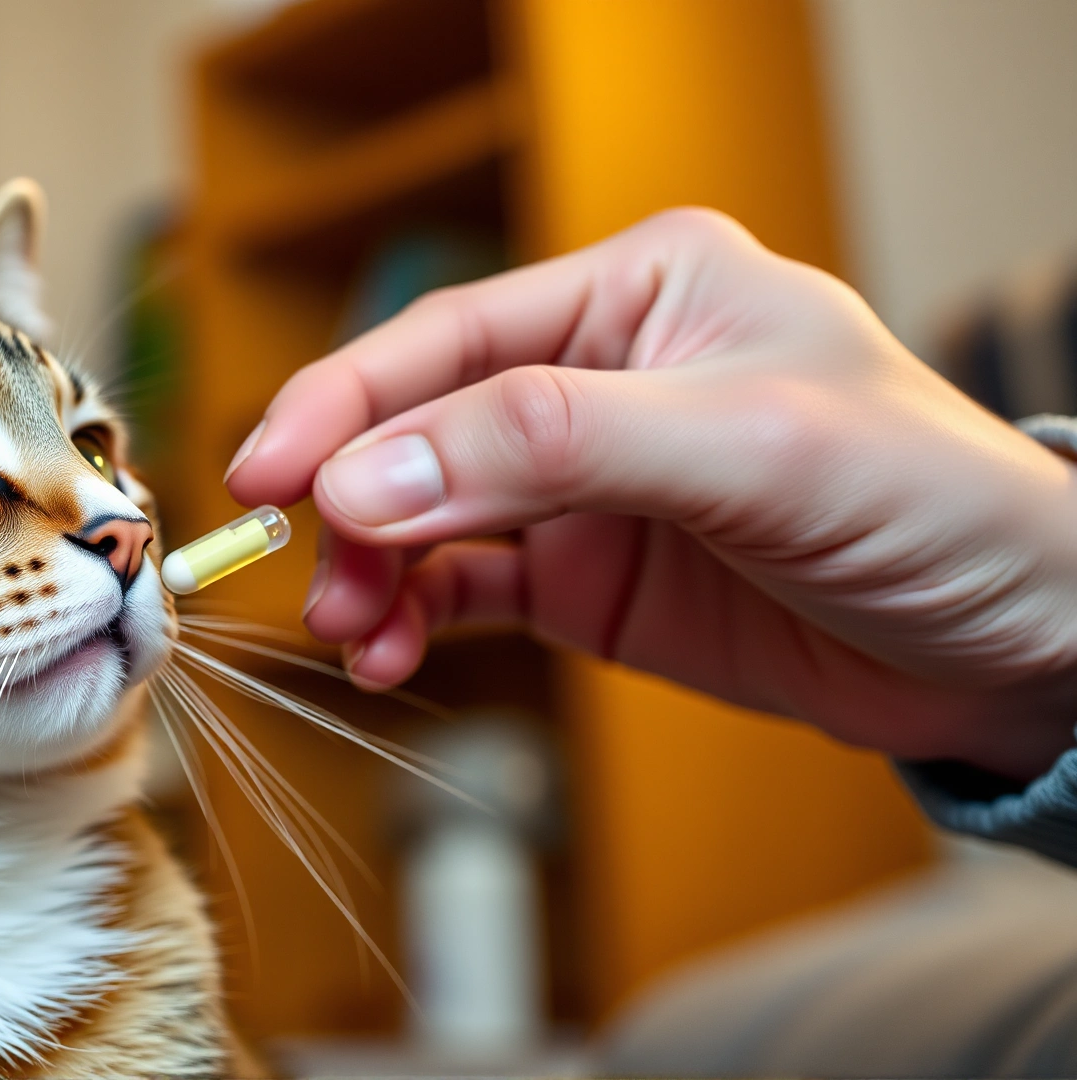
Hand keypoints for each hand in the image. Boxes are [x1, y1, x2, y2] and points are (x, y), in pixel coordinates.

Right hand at [226, 209, 1076, 781]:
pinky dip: (414, 618)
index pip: (452, 337)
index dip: (346, 401)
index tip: (268, 472)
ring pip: (425, 514)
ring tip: (353, 635)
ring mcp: (583, 483)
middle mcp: (596, 376)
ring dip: (371, 572)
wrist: (1018, 650)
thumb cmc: (924, 502)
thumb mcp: (738, 448)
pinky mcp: (584, 574)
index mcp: (641, 291)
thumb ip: (545, 450)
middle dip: (351, 502)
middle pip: (418, 427)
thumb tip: (364, 483)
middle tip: (305, 572)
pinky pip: (464, 587)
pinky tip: (392, 655)